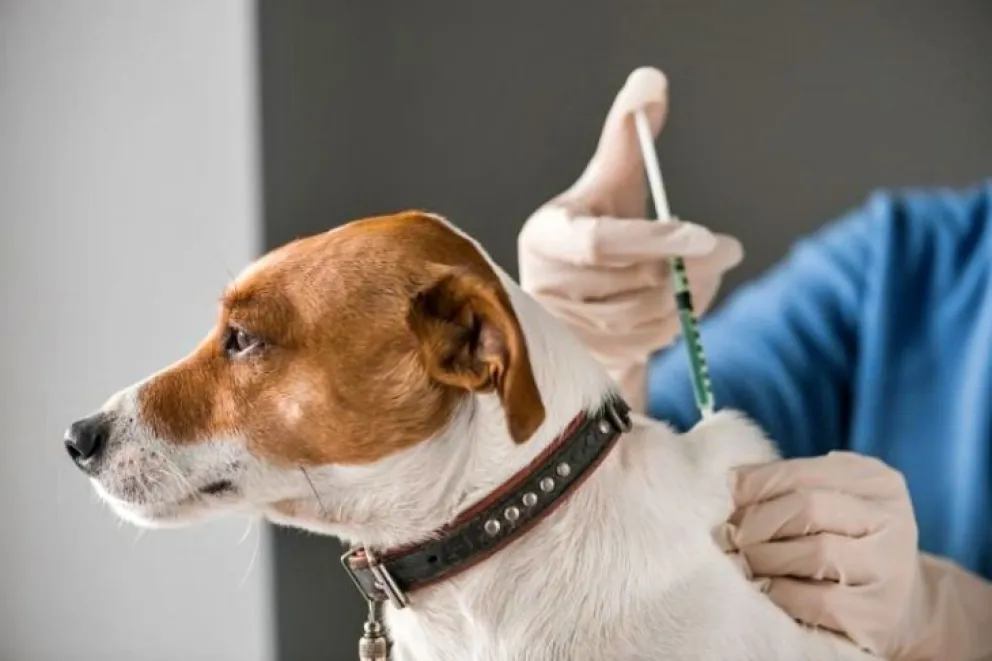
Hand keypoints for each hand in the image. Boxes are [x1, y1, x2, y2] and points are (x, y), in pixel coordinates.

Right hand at [518, 68, 741, 411]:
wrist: (579, 294)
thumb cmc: (597, 224)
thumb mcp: (610, 181)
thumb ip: (628, 135)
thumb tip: (651, 81)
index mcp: (546, 236)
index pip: (601, 243)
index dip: (656, 240)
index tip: (709, 235)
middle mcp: (545, 287)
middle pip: (631, 284)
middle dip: (689, 268)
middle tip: (728, 250)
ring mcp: (564, 330)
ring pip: (644, 318)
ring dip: (689, 296)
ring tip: (707, 272)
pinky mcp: (586, 359)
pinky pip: (646, 345)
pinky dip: (677, 324)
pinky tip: (684, 302)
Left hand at [717, 451, 991, 659]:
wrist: (904, 604)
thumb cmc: (847, 542)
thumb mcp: (830, 501)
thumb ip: (789, 486)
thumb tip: (730, 485)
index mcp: (875, 480)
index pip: (801, 472)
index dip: (754, 485)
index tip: (728, 501)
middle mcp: (891, 518)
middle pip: (807, 507)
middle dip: (756, 523)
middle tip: (729, 537)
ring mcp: (890, 567)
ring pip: (815, 552)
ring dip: (765, 558)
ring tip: (744, 562)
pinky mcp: (879, 613)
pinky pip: (819, 600)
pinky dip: (782, 593)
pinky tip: (766, 588)